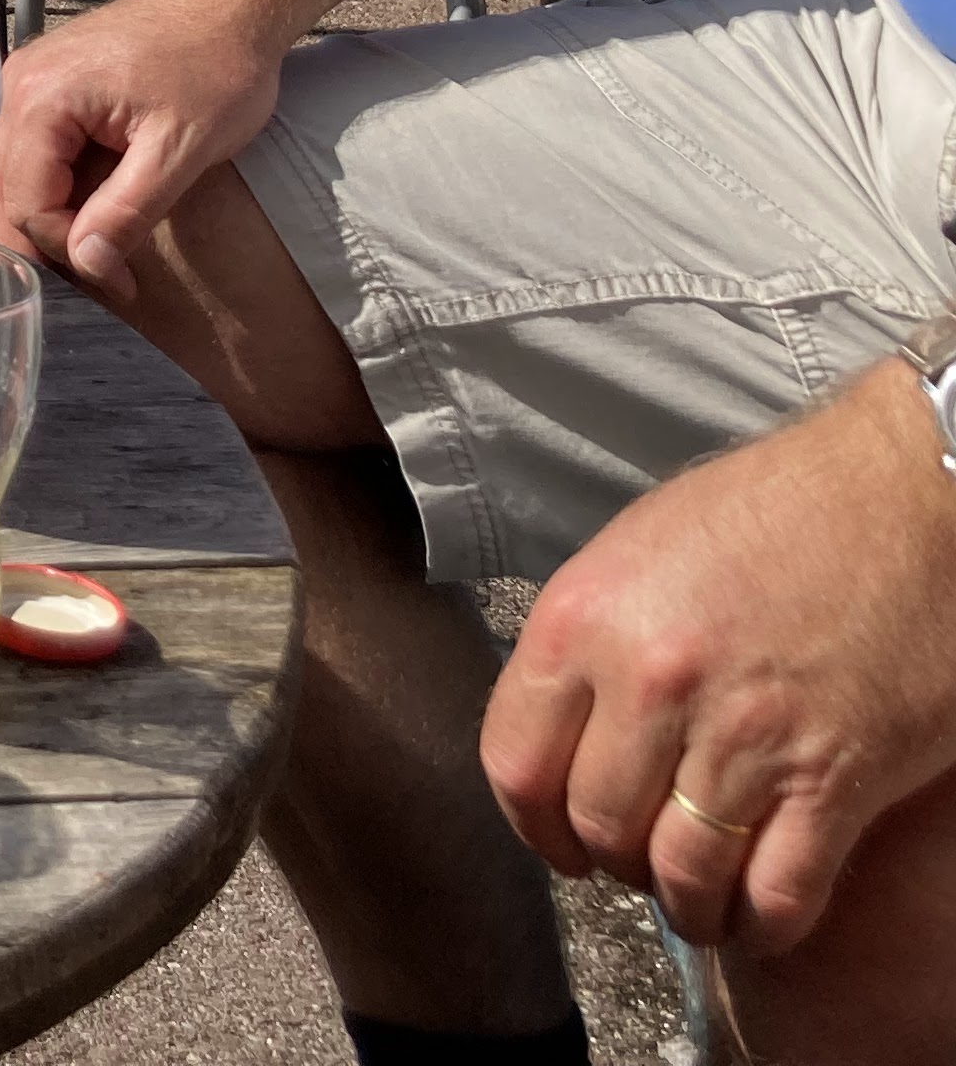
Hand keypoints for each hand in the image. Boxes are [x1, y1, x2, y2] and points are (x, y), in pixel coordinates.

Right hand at [0, 0, 291, 303]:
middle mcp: (18, 86)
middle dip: (40, 241)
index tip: (119, 285)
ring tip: (84, 254)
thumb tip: (86, 266)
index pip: (25, 201)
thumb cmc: (216, 69)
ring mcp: (30, 79)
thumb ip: (127, 210)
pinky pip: (28, 145)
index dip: (67, 253)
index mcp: (41, 99)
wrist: (231, 3)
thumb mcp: (179, 150)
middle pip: (0, 186)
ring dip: (37, 215)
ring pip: (6, 167)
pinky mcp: (50, 80)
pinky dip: (46, 185)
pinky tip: (80, 210)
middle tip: (95, 279)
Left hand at [483, 361, 955, 954]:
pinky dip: (763, 924)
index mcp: (586, 620)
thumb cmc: (774, 511)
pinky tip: (760, 916)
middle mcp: (653, 682)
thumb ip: (591, 641)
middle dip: (612, 861)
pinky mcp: (838, 778)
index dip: (533, 823)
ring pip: (682, 874)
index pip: (516, 764)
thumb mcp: (637, 551)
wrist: (906, 496)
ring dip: (686, 904)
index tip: (558, 843)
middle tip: (639, 860)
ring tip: (698, 900)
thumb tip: (564, 725)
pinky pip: (779, 892)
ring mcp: (747, 736)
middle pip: (598, 828)